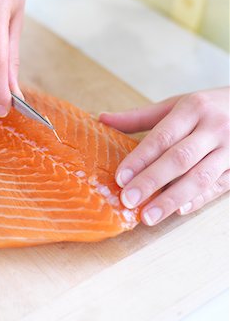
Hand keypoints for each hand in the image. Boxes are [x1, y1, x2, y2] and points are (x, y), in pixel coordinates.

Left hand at [100, 88, 229, 224]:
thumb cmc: (207, 107)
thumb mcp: (176, 104)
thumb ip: (140, 116)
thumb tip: (102, 119)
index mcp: (193, 109)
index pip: (162, 137)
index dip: (140, 159)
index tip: (120, 178)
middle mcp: (213, 128)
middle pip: (179, 158)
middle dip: (152, 181)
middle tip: (128, 200)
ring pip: (200, 177)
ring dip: (172, 199)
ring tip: (148, 216)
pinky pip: (218, 186)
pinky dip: (199, 200)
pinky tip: (179, 210)